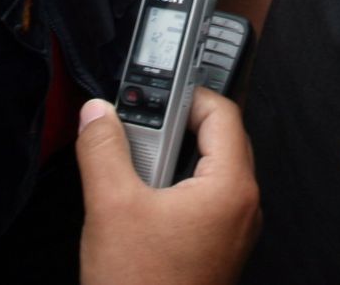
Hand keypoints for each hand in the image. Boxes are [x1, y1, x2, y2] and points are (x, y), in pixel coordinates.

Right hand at [78, 89, 260, 284]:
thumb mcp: (111, 207)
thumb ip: (103, 148)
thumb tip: (98, 114)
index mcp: (230, 188)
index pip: (222, 112)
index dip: (185, 93)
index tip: (152, 91)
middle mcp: (242, 207)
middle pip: (217, 137)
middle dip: (172, 125)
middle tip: (134, 128)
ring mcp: (231, 229)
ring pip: (206, 168)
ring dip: (169, 156)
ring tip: (130, 162)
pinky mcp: (216, 247)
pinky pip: (201, 197)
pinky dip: (172, 185)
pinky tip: (137, 197)